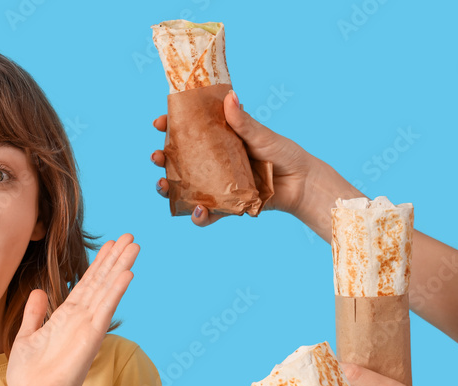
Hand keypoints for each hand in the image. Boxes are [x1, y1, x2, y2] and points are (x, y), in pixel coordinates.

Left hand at [6, 233, 138, 385]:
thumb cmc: (30, 376)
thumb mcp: (26, 337)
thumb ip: (34, 315)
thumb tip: (38, 292)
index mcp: (66, 318)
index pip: (86, 285)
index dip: (98, 264)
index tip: (110, 245)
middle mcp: (80, 319)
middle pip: (101, 282)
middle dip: (114, 259)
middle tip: (130, 236)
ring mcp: (87, 326)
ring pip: (107, 290)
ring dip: (120, 267)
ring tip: (134, 245)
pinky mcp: (91, 336)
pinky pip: (105, 309)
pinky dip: (115, 291)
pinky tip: (127, 273)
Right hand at [151, 89, 313, 225]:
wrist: (302, 183)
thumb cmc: (283, 154)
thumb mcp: (261, 135)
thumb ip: (243, 121)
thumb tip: (230, 96)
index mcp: (219, 142)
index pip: (188, 133)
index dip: (170, 128)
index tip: (159, 123)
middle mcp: (213, 165)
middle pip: (179, 163)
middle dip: (162, 160)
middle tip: (155, 156)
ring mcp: (217, 186)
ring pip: (185, 190)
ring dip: (169, 189)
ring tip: (163, 185)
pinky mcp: (226, 207)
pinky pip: (208, 214)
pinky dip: (200, 217)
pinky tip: (199, 213)